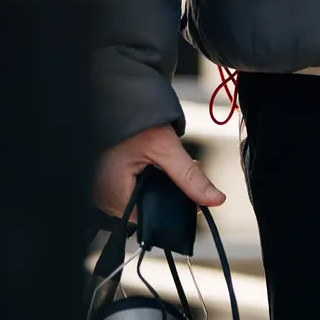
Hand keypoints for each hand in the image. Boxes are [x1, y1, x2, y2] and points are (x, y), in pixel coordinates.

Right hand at [94, 121, 224, 219]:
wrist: (116, 101)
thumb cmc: (133, 122)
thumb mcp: (165, 147)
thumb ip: (190, 176)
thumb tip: (216, 199)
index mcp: (115, 196)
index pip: (151, 218)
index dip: (173, 206)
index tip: (188, 191)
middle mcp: (105, 199)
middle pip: (146, 210)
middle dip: (166, 194)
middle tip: (177, 170)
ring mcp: (103, 192)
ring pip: (139, 200)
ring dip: (155, 187)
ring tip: (162, 165)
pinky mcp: (105, 183)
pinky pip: (129, 191)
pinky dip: (143, 181)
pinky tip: (150, 167)